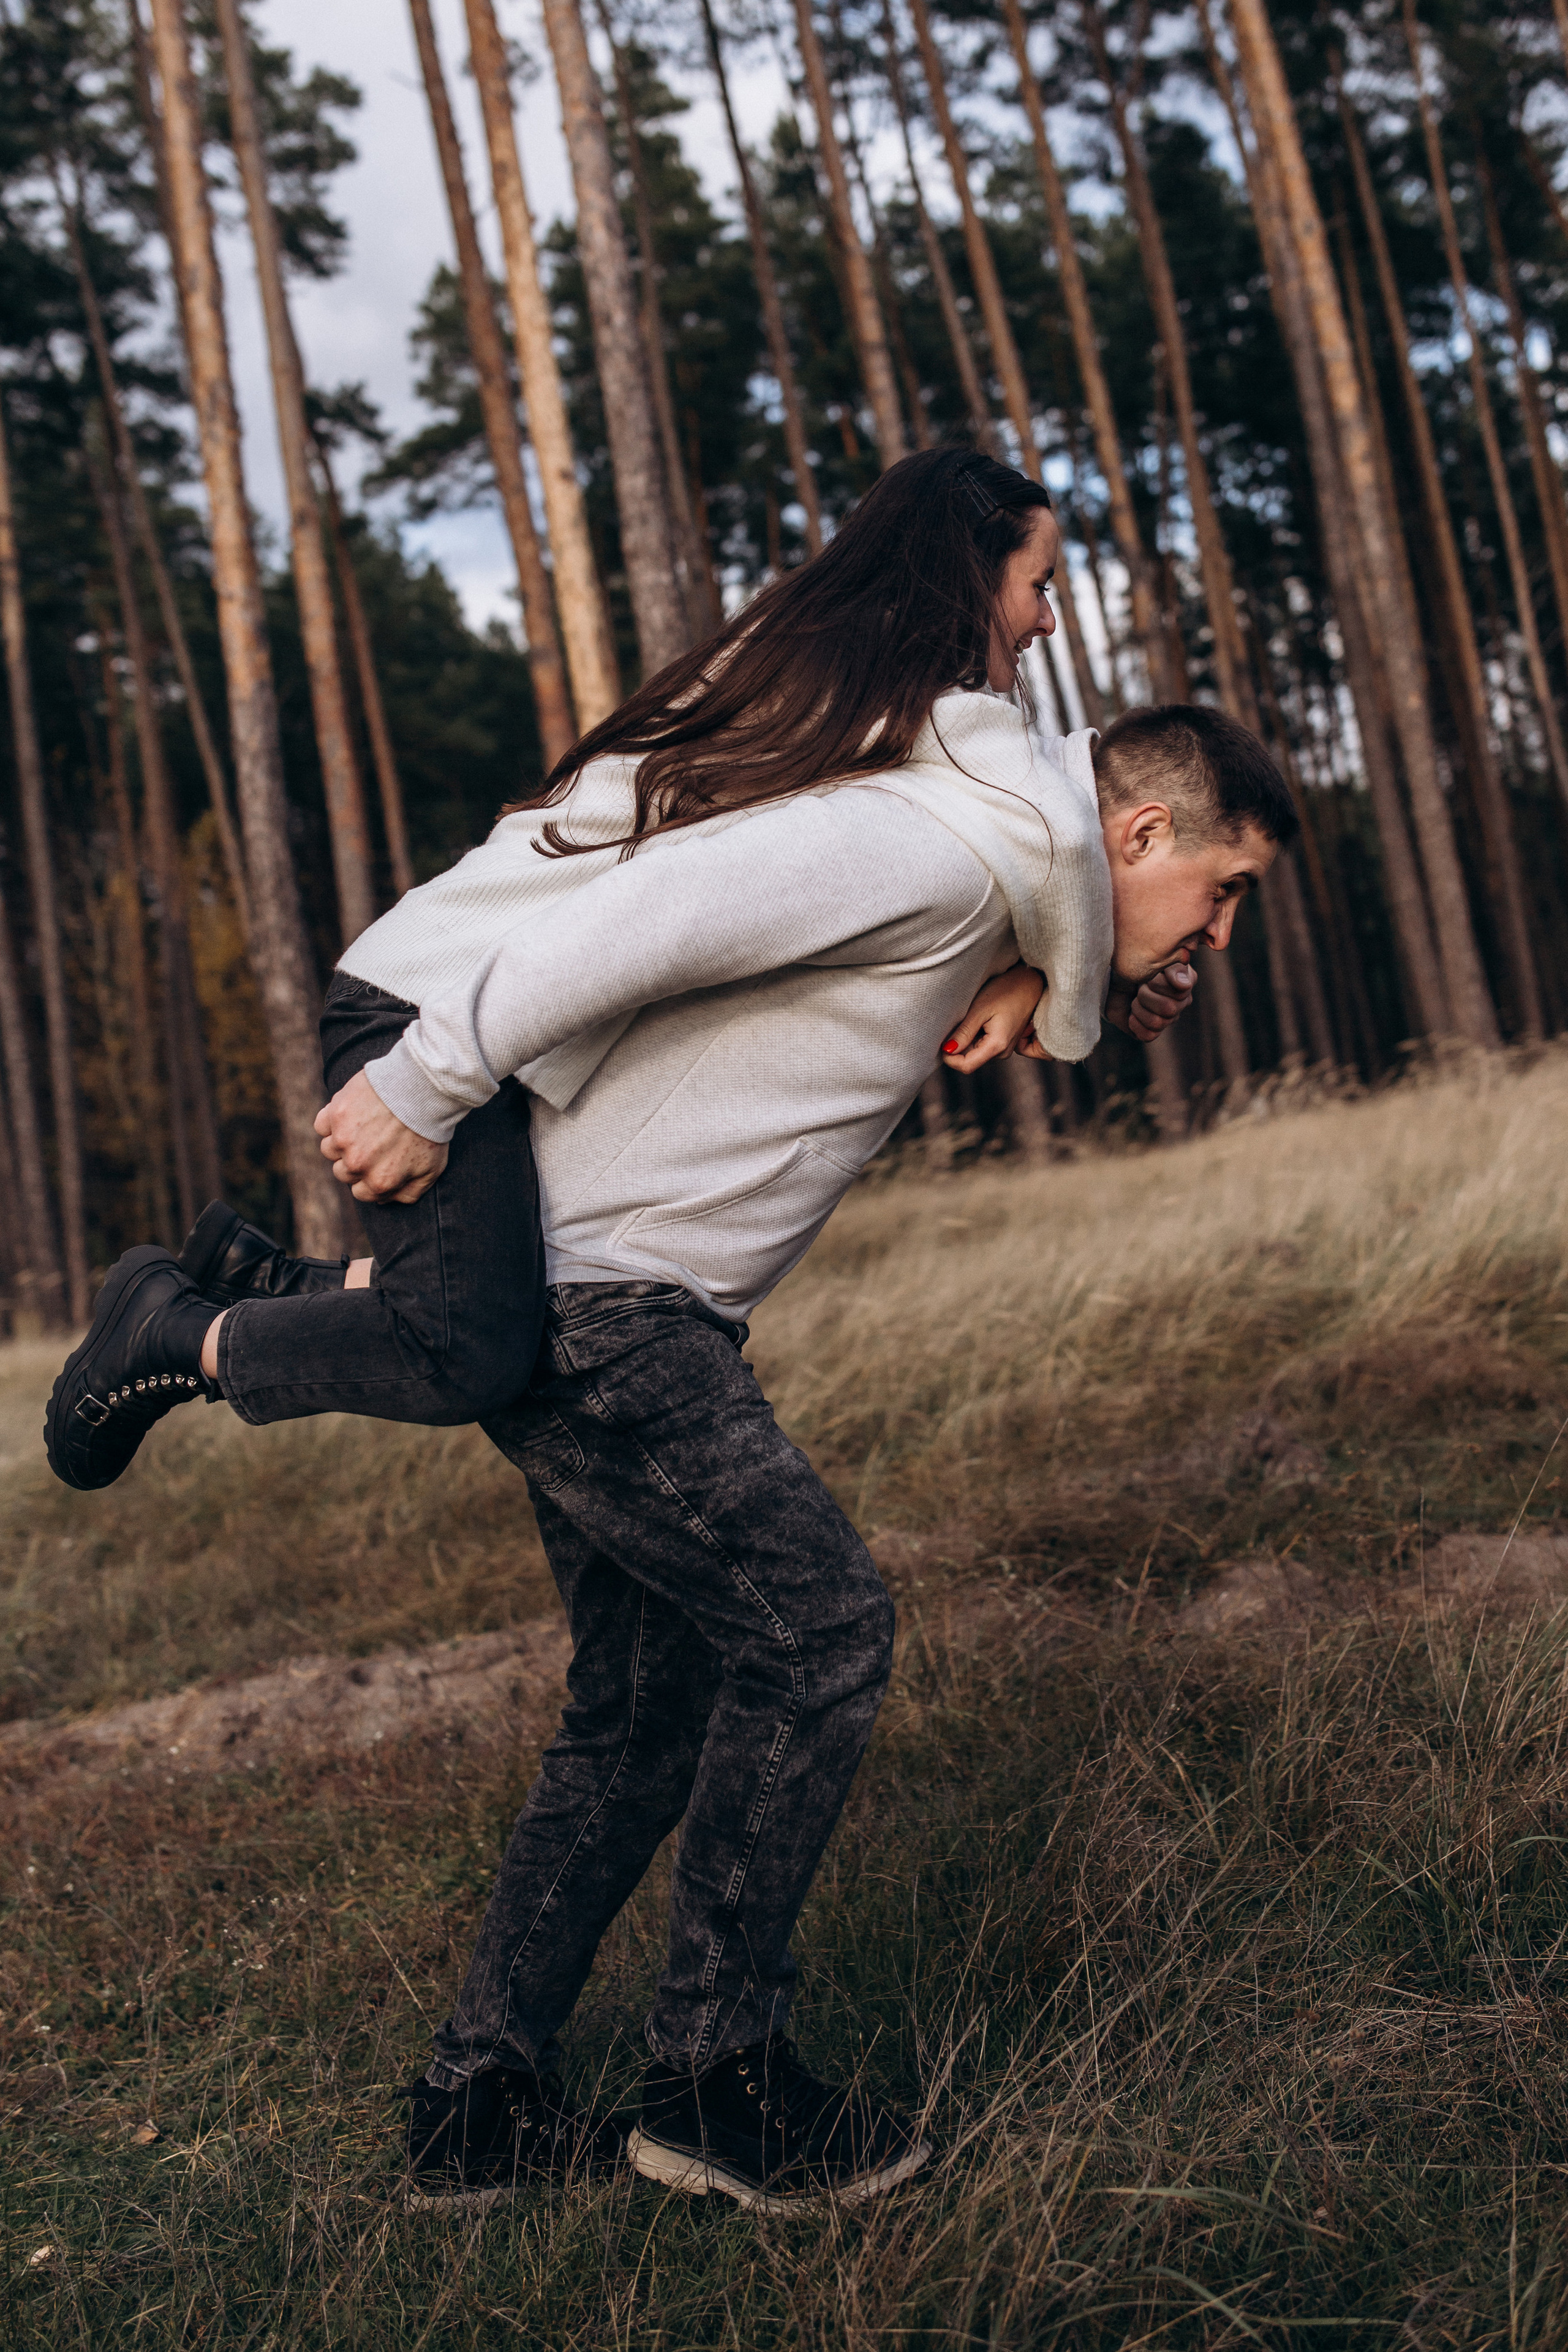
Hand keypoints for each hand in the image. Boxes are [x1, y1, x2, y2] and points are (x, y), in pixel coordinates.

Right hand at [314, 1069, 448, 1203]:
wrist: (423, 1089)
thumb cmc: (430, 1128)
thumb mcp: (431, 1169)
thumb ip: (407, 1193)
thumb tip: (383, 1200)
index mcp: (380, 1181)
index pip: (361, 1192)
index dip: (369, 1177)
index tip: (379, 1162)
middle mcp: (357, 1165)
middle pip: (342, 1173)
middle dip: (356, 1161)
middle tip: (373, 1141)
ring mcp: (343, 1139)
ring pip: (329, 1150)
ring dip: (341, 1142)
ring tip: (363, 1126)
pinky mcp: (335, 1114)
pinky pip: (322, 1125)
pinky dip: (331, 1121)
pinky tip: (351, 1113)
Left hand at [940, 963, 1045, 1071]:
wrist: (1030, 983)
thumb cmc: (1006, 991)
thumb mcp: (980, 1010)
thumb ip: (964, 1033)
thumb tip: (947, 1050)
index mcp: (997, 1045)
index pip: (967, 1066)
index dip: (950, 1059)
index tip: (940, 1043)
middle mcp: (1002, 1052)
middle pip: (970, 1059)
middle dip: (959, 1045)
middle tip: (958, 1021)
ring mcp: (1005, 1048)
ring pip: (975, 1051)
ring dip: (967, 1038)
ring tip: (973, 1017)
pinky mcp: (1004, 1042)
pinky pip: (983, 1044)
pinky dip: (976, 1034)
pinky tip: (980, 1018)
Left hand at [1106, 958, 1197, 1042]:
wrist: (1116, 976)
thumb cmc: (1139, 965)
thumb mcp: (1159, 959)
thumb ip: (1175, 968)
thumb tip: (1183, 986)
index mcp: (1185, 985)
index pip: (1180, 992)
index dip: (1159, 984)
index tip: (1150, 975)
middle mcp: (1180, 1005)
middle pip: (1168, 1009)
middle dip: (1146, 995)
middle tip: (1140, 987)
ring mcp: (1166, 1020)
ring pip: (1157, 1023)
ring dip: (1139, 1009)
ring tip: (1135, 1000)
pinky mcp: (1151, 1031)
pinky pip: (1148, 1036)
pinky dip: (1136, 1024)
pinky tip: (1132, 1014)